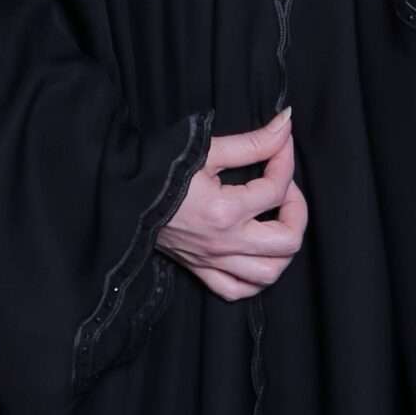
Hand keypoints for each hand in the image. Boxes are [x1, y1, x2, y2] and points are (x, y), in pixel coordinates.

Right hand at [156, 105, 309, 301]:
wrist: (119, 194)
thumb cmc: (158, 169)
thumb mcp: (206, 149)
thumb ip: (252, 142)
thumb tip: (287, 124)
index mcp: (225, 211)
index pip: (277, 188)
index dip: (285, 158)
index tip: (280, 141)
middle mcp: (224, 243)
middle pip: (288, 241)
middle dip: (296, 210)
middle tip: (283, 188)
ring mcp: (212, 262)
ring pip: (269, 273)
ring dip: (282, 248)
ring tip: (274, 221)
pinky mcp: (200, 271)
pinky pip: (238, 290)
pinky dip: (255, 278)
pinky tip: (255, 254)